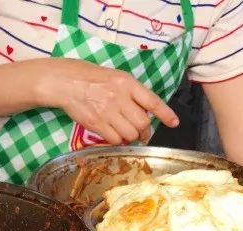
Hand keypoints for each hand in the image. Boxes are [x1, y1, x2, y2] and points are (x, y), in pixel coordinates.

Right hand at [35, 58, 178, 144]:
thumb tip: (146, 112)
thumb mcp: (118, 78)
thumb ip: (133, 93)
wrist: (68, 83)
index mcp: (128, 84)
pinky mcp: (97, 124)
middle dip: (146, 132)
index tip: (174, 123)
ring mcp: (108, 112)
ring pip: (130, 133)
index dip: (166, 114)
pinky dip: (119, 140)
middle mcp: (120, 98)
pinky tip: (115, 134)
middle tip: (144, 134)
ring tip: (128, 133)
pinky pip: (115, 139)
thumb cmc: (94, 79)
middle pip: (142, 123)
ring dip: (132, 137)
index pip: (152, 101)